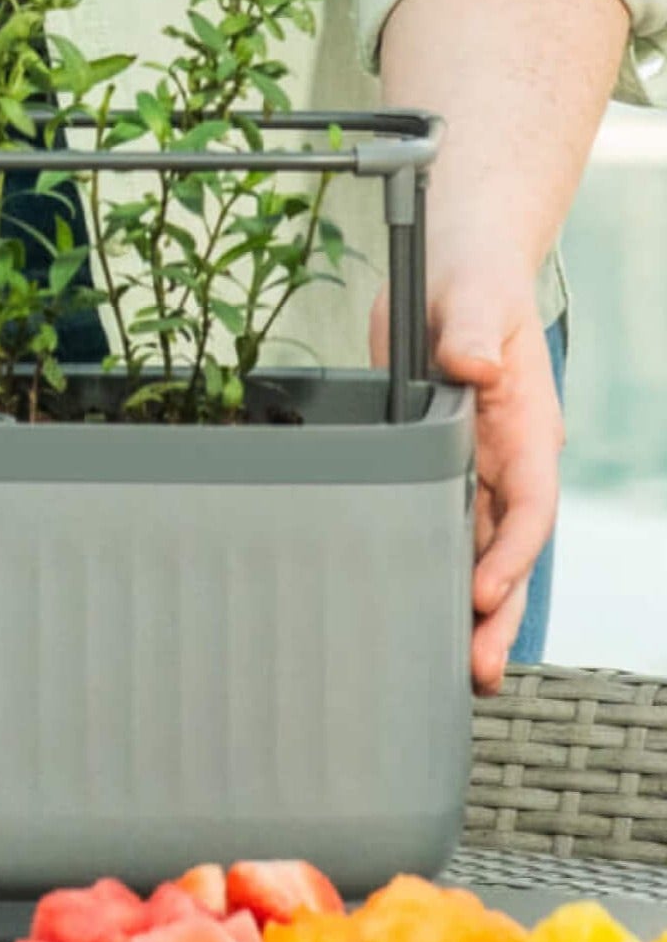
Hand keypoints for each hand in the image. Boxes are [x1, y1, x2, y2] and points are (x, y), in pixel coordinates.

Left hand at [371, 260, 562, 695]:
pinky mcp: (434, 465)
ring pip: (476, 551)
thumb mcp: (473, 295)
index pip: (528, 501)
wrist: (456, 268)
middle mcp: (506, 458)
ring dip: (468, 610)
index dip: (512, 550)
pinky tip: (414, 618)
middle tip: (477, 670)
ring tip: (455, 674)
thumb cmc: (470, 279)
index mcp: (525, 426)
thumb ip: (476, 330)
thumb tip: (476, 364)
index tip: (488, 591)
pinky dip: (433, 574)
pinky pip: (439, 529)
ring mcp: (473, 467)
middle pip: (507, 547)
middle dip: (497, 610)